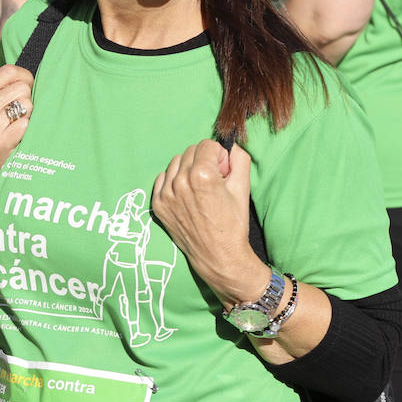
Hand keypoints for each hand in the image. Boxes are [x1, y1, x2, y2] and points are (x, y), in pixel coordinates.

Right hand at [0, 64, 33, 201]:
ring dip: (28, 117)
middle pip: (22, 88)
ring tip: (16, 129)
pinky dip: (27, 132)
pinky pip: (27, 124)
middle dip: (27, 101)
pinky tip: (17, 140)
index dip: (25, 78)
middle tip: (19, 117)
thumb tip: (28, 72)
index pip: (9, 71)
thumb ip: (1, 90)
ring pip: (27, 105)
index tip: (27, 89)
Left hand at [152, 139, 266, 307]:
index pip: (207, 144)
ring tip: (200, 188)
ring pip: (176, 162)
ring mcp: (166, 194)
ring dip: (188, 168)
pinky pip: (163, 178)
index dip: (219, 156)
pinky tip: (187, 195)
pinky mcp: (158, 205)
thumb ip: (239, 158)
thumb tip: (229, 146)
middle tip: (214, 180)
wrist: (219, 256)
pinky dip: (174, 181)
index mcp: (201, 175)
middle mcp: (180, 182)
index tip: (223, 172)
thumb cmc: (233, 223)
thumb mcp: (243, 187)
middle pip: (191, 151)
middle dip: (204, 160)